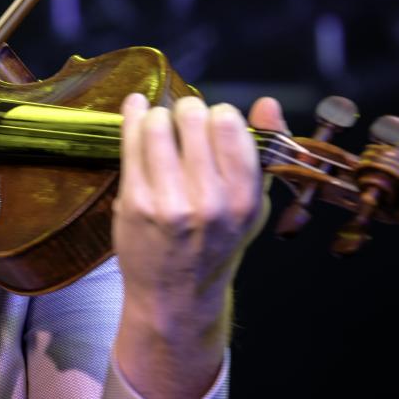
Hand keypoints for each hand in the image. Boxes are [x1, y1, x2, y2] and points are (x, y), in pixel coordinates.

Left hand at [111, 93, 285, 398]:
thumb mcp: (252, 205)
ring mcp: (169, 204)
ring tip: (159, 125)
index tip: (211, 122)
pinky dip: (132, 119)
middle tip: (182, 122)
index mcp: (245, 199)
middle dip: (186, 111)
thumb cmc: (216, 244)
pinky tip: (135, 109)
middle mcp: (210, 202)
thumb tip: (268, 103)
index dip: (218, 115)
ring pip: (158, 124)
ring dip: (157, 116)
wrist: (175, 295)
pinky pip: (130, 142)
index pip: (229, 125)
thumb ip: (263, 152)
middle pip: (193, 117)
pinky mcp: (134, 204)